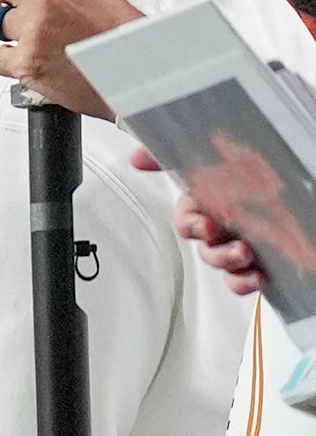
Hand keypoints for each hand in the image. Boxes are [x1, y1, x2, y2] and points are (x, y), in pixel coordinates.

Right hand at [131, 151, 273, 295]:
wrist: (315, 191)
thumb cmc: (283, 169)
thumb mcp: (234, 152)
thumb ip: (181, 156)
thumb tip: (138, 157)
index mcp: (222, 193)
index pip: (188, 211)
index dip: (188, 221)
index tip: (199, 222)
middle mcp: (233, 218)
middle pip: (201, 241)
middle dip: (206, 242)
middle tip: (217, 235)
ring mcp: (248, 240)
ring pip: (218, 261)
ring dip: (224, 262)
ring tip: (243, 256)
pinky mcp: (264, 261)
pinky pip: (242, 279)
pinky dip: (243, 282)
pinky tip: (255, 277)